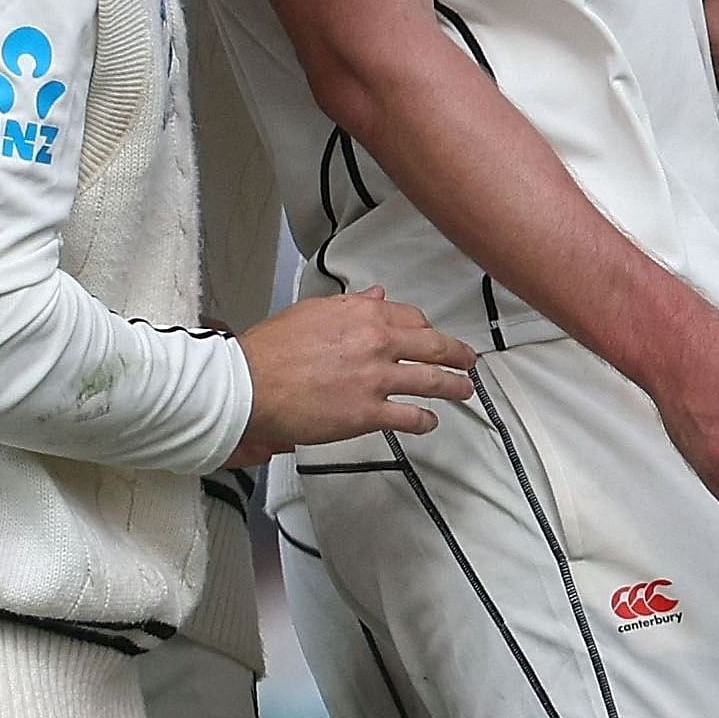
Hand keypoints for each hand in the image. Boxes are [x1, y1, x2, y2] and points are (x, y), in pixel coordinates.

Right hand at [233, 287, 478, 463]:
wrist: (250, 384)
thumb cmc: (271, 350)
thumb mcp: (313, 312)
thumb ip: (351, 305)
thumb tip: (375, 295)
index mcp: (363, 314)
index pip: (411, 318)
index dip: (426, 329)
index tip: (432, 336)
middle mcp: (376, 342)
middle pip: (433, 346)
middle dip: (457, 353)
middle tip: (468, 359)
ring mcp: (376, 379)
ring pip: (430, 380)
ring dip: (453, 385)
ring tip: (464, 390)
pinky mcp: (368, 413)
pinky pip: (409, 416)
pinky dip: (425, 420)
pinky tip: (430, 421)